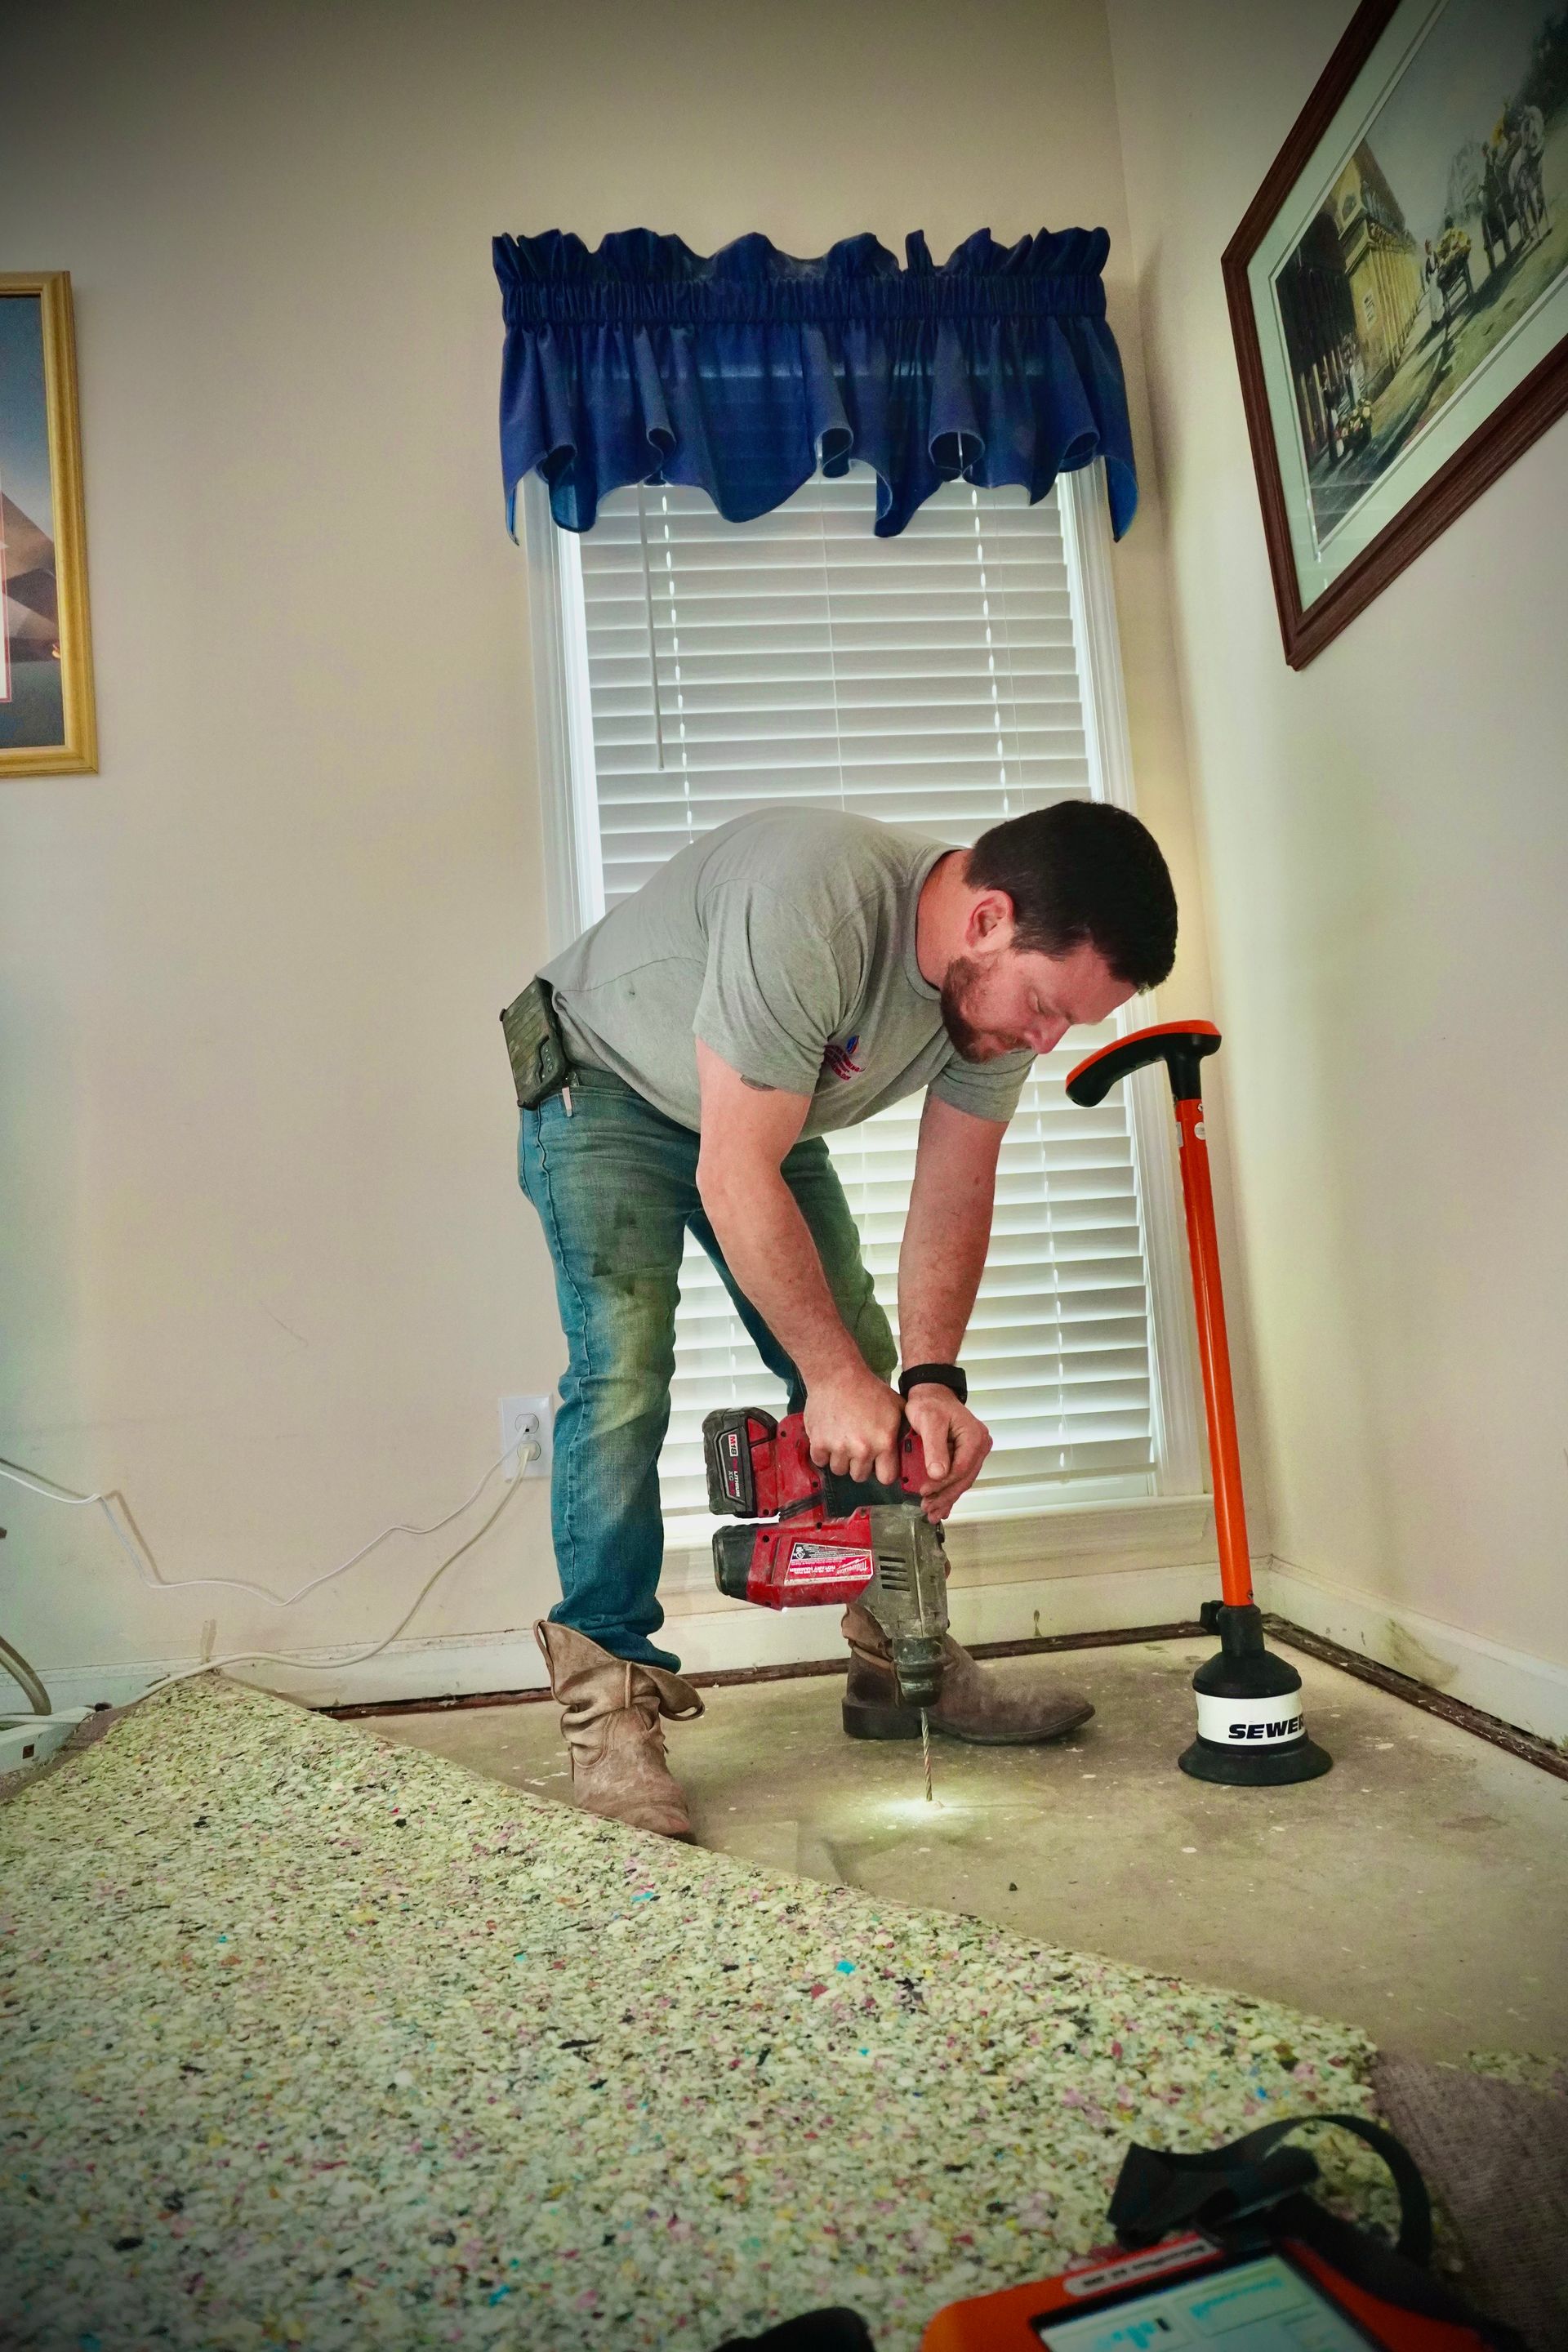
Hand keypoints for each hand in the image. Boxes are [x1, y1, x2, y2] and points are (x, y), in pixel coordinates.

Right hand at [803, 1367, 904, 1487]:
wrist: (838, 1375)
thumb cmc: (869, 1389)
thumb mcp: (897, 1406)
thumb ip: (904, 1429)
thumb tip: (911, 1446)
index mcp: (884, 1443)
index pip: (886, 1478)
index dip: (881, 1471)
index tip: (877, 1465)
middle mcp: (862, 1449)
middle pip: (859, 1476)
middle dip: (858, 1465)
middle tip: (856, 1448)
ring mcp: (839, 1448)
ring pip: (839, 1470)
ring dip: (840, 1459)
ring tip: (841, 1441)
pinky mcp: (819, 1442)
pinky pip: (820, 1461)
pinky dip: (822, 1453)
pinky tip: (827, 1439)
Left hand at [903, 1385, 991, 1520]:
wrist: (931, 1395)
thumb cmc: (930, 1403)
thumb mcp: (929, 1421)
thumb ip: (934, 1448)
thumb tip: (938, 1474)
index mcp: (974, 1437)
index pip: (961, 1468)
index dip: (943, 1484)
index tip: (924, 1491)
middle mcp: (979, 1445)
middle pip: (964, 1478)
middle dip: (945, 1496)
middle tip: (928, 1509)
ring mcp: (974, 1452)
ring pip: (962, 1481)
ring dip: (947, 1498)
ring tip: (932, 1512)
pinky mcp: (965, 1456)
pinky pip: (959, 1477)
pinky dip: (949, 1492)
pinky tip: (943, 1507)